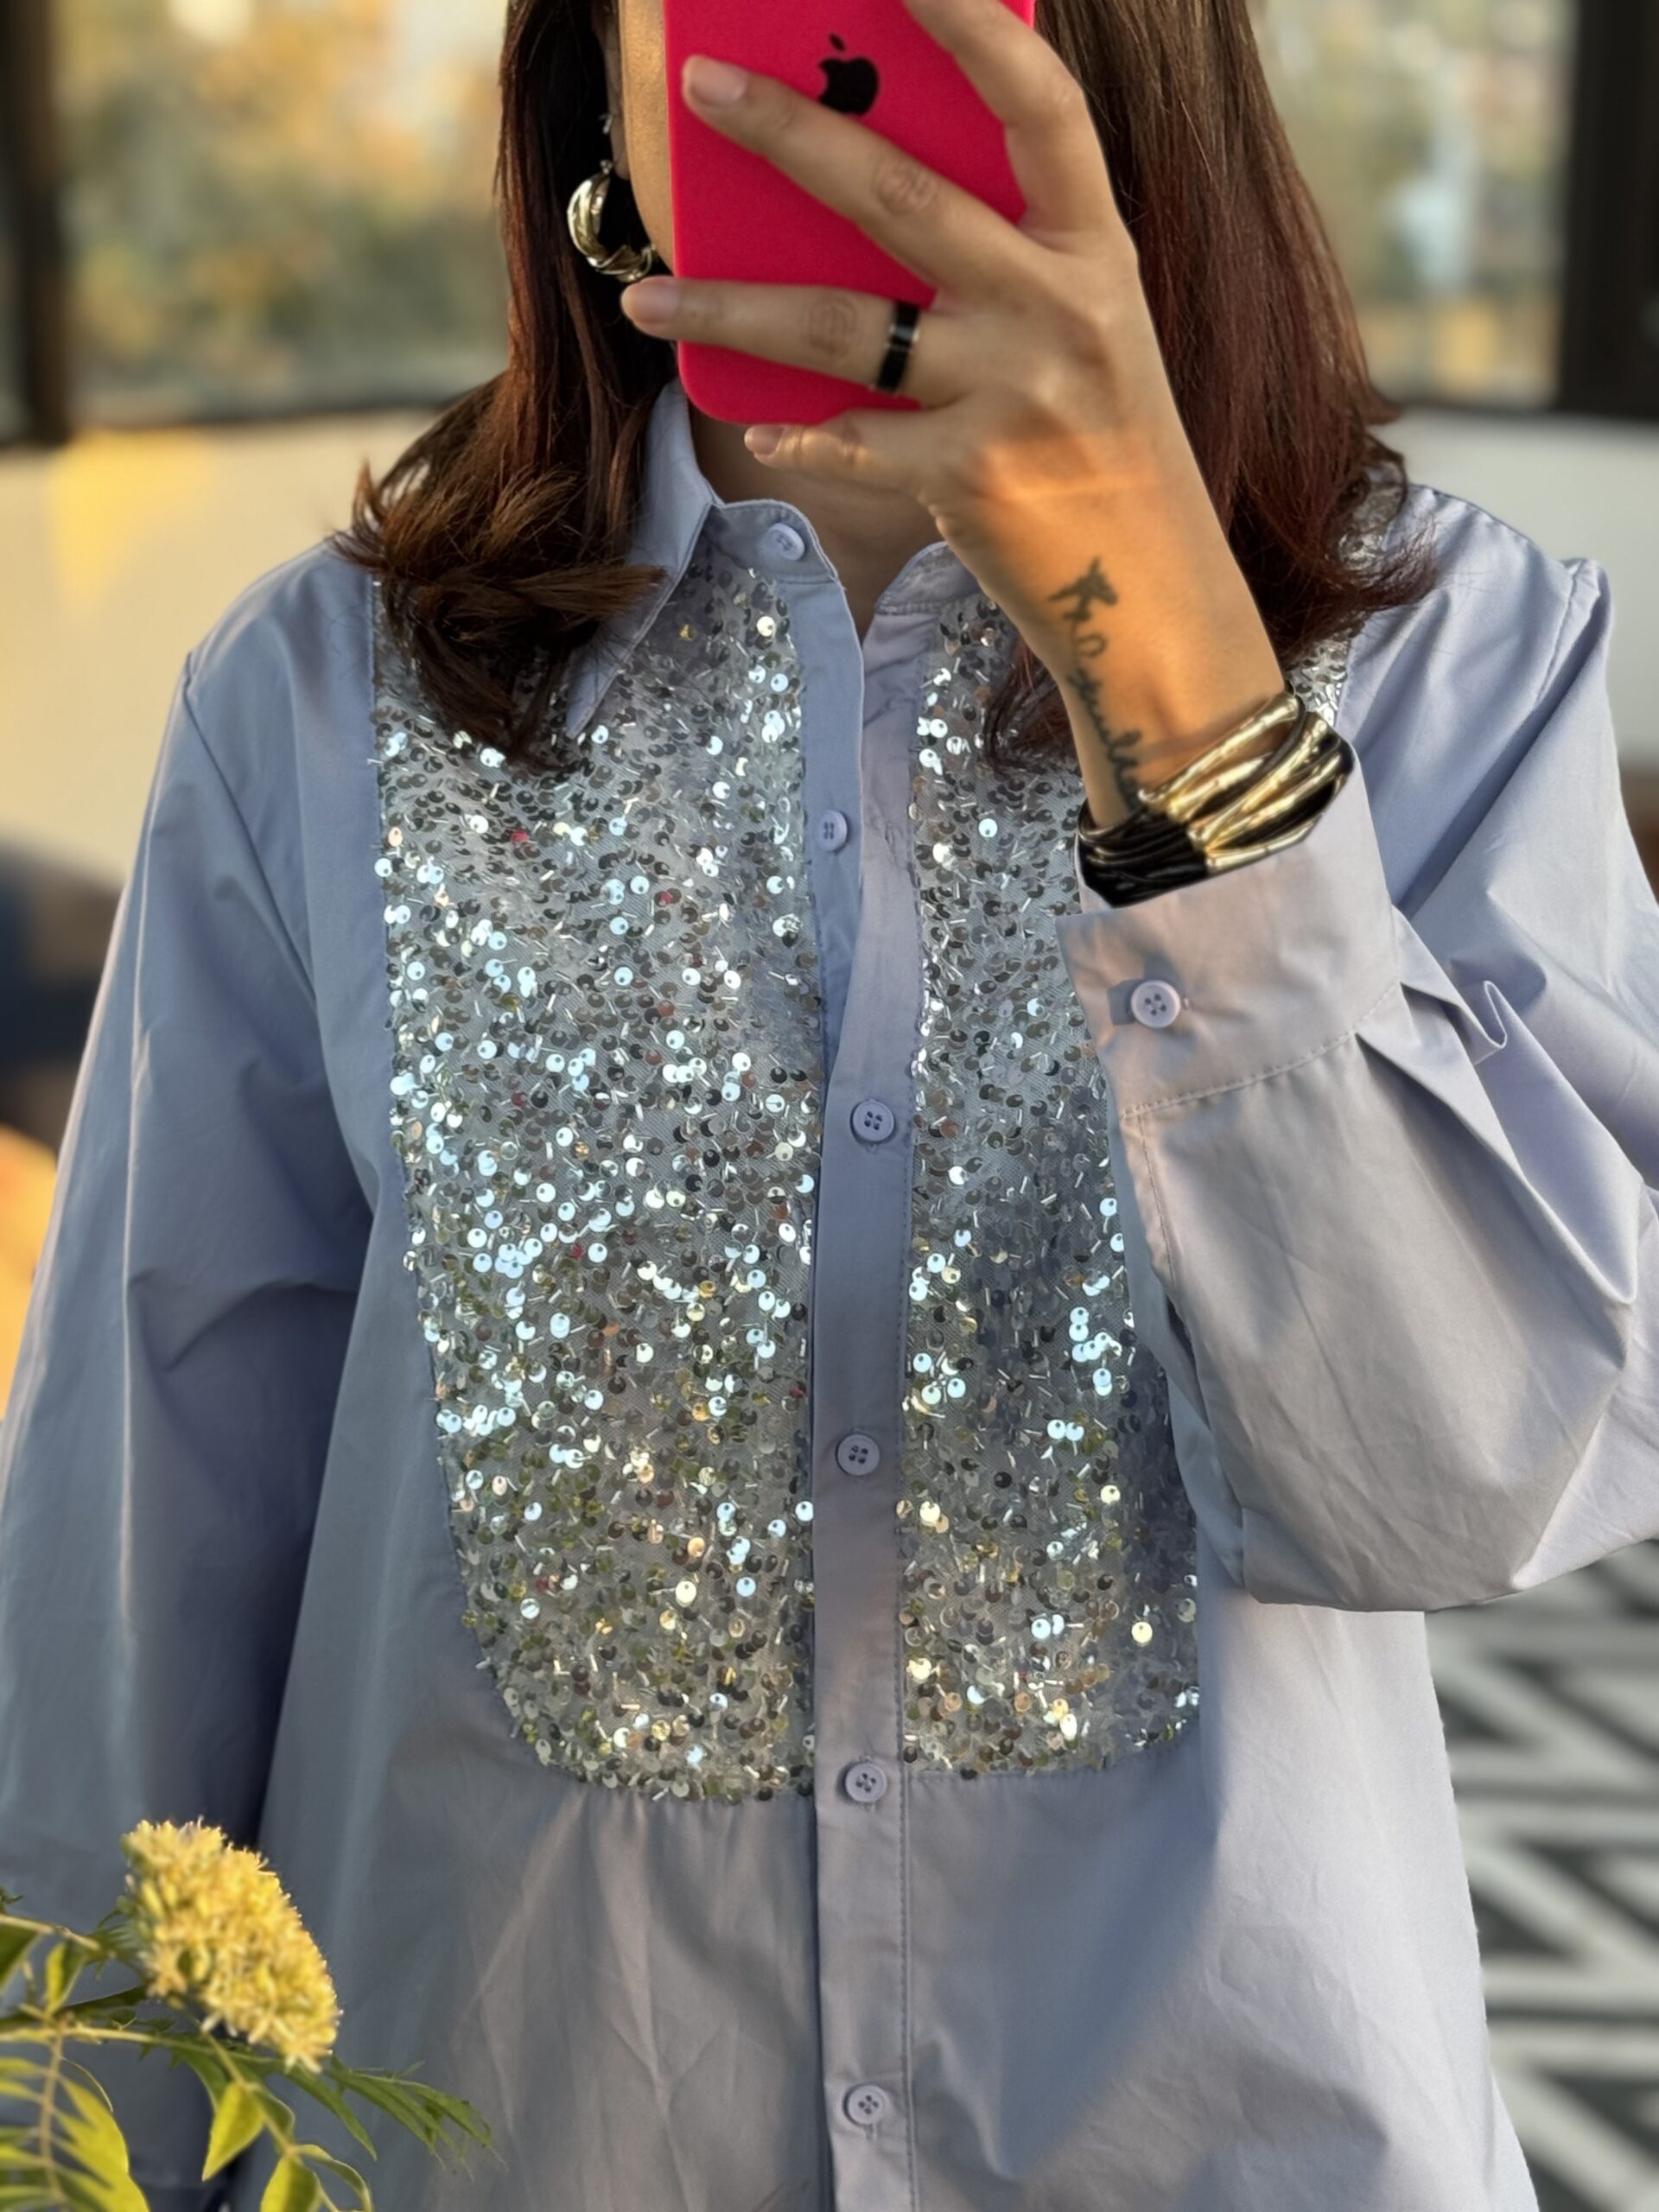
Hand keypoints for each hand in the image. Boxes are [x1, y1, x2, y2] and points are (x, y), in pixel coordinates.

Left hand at [619, 0, 1286, 831]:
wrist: (1154, 594)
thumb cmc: (1101, 446)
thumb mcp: (1083, 332)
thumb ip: (1007, 262)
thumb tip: (862, 191)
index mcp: (1095, 252)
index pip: (1039, 108)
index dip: (973, 25)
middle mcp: (1062, 310)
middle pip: (902, 198)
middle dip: (791, 132)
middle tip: (701, 86)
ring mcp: (1016, 395)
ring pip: (846, 328)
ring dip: (731, 309)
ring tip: (646, 302)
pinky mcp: (973, 479)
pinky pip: (852, 442)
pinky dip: (798, 437)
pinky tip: (758, 431)